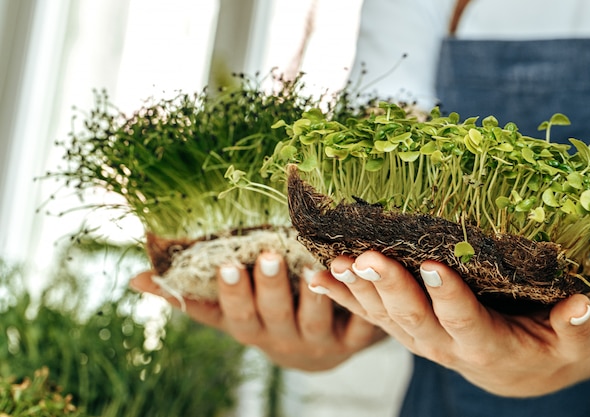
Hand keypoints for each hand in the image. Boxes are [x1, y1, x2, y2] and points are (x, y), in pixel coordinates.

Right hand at [130, 252, 385, 370]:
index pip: (237, 317)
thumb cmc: (267, 318)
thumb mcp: (229, 312)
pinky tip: (358, 277)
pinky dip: (360, 305)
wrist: (321, 347)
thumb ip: (191, 296)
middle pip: (276, 317)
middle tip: (266, 255)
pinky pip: (360, 325)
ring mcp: (321, 342)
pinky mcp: (356, 338)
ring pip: (317, 320)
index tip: (226, 264)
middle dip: (269, 288)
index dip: (232, 294)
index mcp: (254, 331)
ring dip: (315, 295)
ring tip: (312, 266)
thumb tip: (135, 280)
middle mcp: (285, 341)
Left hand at [307, 249, 589, 395]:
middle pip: (411, 316)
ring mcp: (416, 337)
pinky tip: (317, 276)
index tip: (433, 265)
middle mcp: (442, 343)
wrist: (513, 367)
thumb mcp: (569, 340)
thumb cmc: (545, 344)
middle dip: (388, 285)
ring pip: (382, 315)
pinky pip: (367, 314)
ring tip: (335, 263)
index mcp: (485, 344)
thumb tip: (580, 305)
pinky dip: (341, 296)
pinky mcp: (402, 327)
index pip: (463, 319)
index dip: (448, 296)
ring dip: (357, 290)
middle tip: (367, 256)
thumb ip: (572, 326)